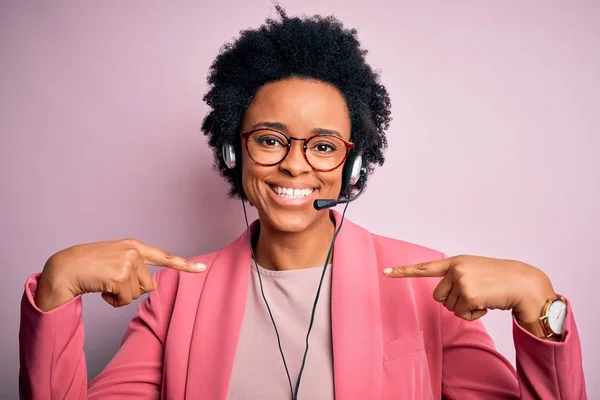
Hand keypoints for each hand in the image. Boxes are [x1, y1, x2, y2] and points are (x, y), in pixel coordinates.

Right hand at [35, 239, 205, 311]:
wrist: (65, 268)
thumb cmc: (89, 266)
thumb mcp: (115, 259)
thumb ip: (134, 267)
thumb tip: (150, 286)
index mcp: (134, 246)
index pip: (163, 256)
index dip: (184, 265)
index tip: (202, 269)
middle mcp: (133, 251)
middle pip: (149, 285)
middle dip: (131, 290)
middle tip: (111, 282)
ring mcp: (127, 262)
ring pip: (137, 294)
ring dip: (121, 296)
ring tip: (104, 284)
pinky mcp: (119, 276)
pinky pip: (126, 300)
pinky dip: (113, 301)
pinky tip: (100, 289)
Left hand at [383, 255, 555, 329]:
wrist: (524, 284)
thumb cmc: (500, 280)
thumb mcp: (475, 272)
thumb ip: (456, 279)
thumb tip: (443, 298)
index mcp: (455, 262)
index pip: (425, 267)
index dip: (403, 272)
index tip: (385, 272)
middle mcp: (455, 268)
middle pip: (438, 297)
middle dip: (455, 301)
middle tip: (475, 295)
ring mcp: (461, 280)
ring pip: (450, 307)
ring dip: (467, 308)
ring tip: (484, 297)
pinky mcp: (468, 293)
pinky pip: (462, 314)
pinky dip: (475, 314)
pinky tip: (487, 303)